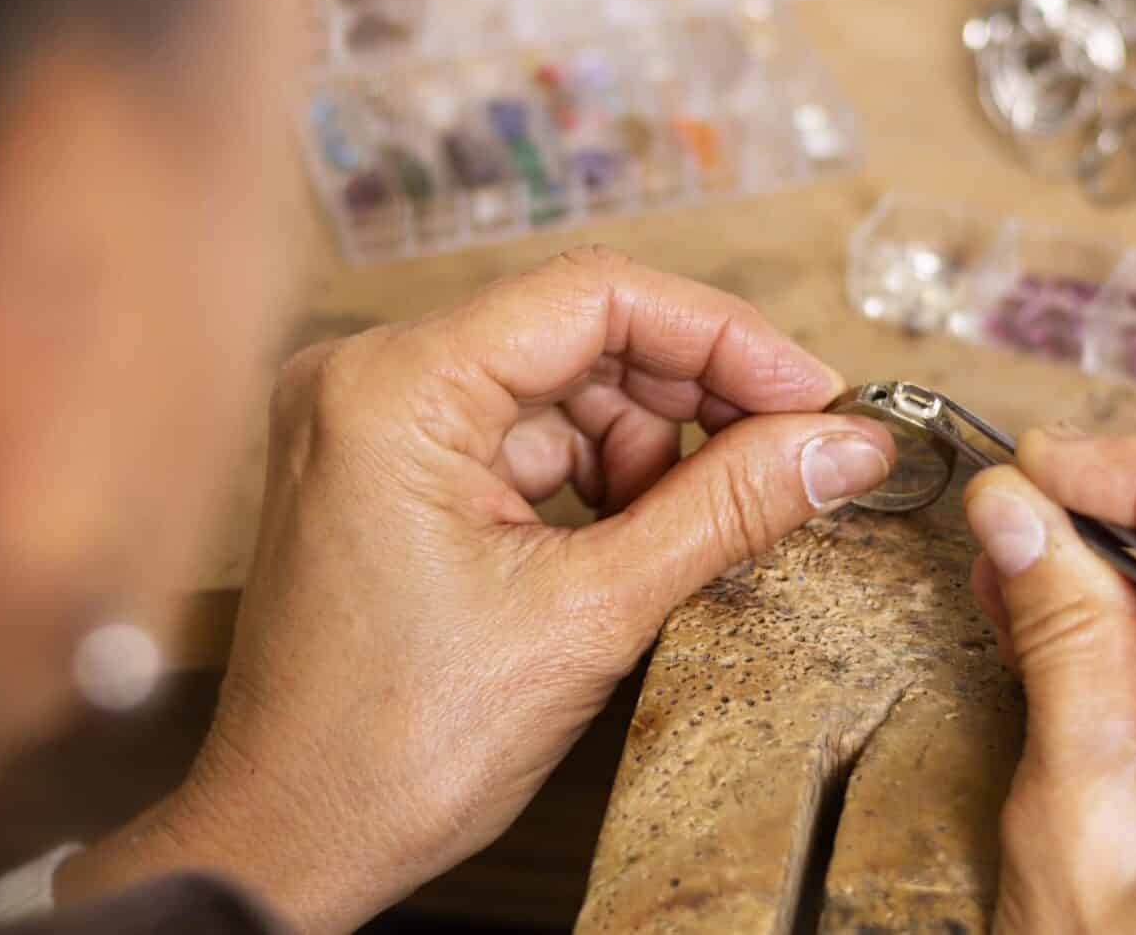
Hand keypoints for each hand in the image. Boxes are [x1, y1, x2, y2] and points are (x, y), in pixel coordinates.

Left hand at [61, 247, 895, 929]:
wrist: (294, 841)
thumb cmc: (397, 746)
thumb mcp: (591, 615)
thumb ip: (726, 509)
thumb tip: (840, 446)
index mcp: (395, 387)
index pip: (594, 295)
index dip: (723, 337)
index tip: (814, 394)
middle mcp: (370, 378)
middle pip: (578, 332)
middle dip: (693, 395)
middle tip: (793, 453)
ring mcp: (374, 420)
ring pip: (558, 383)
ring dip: (648, 444)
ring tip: (707, 522)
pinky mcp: (389, 465)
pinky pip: (520, 433)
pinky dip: (595, 475)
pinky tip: (645, 531)